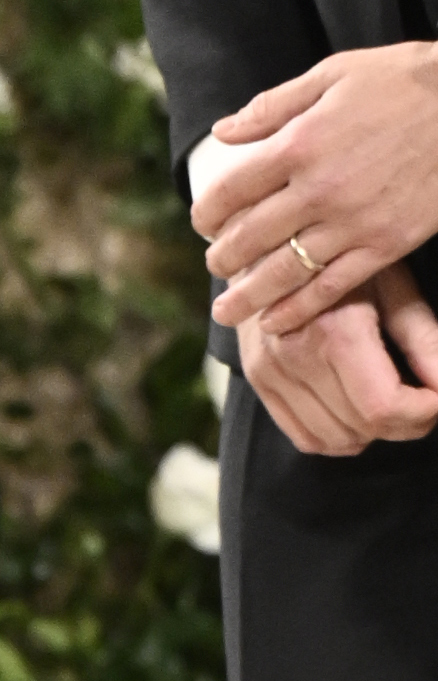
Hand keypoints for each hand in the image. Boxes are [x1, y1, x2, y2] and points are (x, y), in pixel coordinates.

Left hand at [199, 43, 437, 331]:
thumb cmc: (405, 81)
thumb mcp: (335, 74)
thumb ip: (275, 106)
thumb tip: (224, 131)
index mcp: (301, 143)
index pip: (232, 190)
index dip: (208, 212)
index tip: (204, 223)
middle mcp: (319, 189)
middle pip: (251, 236)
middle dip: (222, 257)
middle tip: (214, 266)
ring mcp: (353, 221)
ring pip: (284, 271)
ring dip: (248, 296)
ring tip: (227, 311)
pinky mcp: (385, 245)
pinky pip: (332, 286)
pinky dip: (299, 309)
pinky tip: (276, 322)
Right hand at [234, 258, 437, 454]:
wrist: (269, 240)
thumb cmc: (341, 253)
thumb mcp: (392, 283)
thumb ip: (422, 339)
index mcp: (334, 331)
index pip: (382, 406)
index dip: (423, 413)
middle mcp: (295, 358)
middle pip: (362, 428)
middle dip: (407, 422)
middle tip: (425, 397)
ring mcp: (271, 373)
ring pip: (336, 440)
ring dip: (374, 431)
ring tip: (391, 399)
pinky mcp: (259, 381)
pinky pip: (306, 437)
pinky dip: (340, 436)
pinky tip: (357, 411)